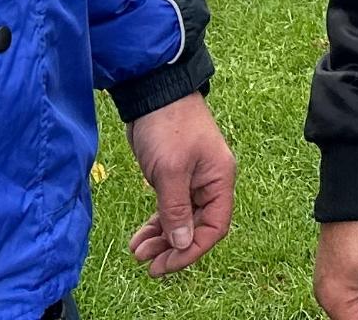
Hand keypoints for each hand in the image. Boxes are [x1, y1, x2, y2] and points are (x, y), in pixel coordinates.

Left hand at [125, 92, 235, 276]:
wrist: (154, 93)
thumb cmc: (168, 126)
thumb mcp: (170, 171)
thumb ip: (176, 210)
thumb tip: (183, 243)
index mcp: (219, 179)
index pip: (214, 226)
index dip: (192, 250)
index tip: (166, 264)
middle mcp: (210, 182)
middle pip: (197, 227)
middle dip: (172, 247)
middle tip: (147, 263)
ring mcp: (192, 180)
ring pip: (181, 221)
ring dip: (161, 239)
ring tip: (138, 253)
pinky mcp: (174, 177)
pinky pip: (170, 210)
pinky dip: (156, 225)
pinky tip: (140, 238)